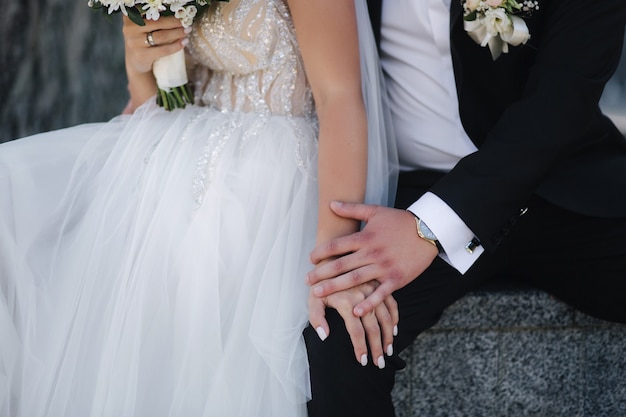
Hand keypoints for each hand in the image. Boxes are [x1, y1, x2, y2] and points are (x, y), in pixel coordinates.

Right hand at [122, 15, 189, 74]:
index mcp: (130, 17)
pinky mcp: (142, 55)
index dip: (163, 9)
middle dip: (175, 22)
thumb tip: (175, 13)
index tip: (177, 10)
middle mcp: (130, 28)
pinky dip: (176, 45)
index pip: (148, 10)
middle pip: (158, 22)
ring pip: (162, 36)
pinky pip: (164, 49)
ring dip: (178, 33)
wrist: (135, 61)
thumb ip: (152, 19)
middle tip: (186, 22)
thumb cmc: (142, 40)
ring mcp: (135, 42)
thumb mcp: (142, 27)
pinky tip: (184, 42)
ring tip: (187, 31)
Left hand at [307, 201, 438, 316]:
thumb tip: (331, 203)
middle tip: (306, 281)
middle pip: (341, 265)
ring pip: (355, 280)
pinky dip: (368, 303)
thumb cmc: (400, 221)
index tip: (310, 259)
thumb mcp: (375, 212)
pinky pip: (380, 293)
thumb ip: (352, 209)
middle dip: (321, 274)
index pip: (337, 245)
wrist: (428, 230)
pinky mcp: (396, 279)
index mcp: (365, 237)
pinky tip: (355, 312)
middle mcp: (372, 253)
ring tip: (318, 294)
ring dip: (335, 288)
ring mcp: (383, 267)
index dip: (321, 252)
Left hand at [308, 281, 398, 368]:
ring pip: (386, 317)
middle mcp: (362, 295)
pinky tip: (393, 331)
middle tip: (378, 363)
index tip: (362, 361)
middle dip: (377, 348)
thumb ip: (316, 318)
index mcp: (346, 301)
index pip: (356, 331)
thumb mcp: (312, 299)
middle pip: (374, 327)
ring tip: (388, 352)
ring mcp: (373, 289)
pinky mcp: (379, 283)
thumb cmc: (320, 281)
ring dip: (388, 337)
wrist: (332, 256)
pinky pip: (391, 304)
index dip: (360, 348)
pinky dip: (394, 319)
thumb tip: (325, 336)